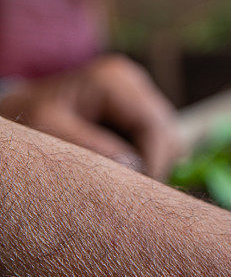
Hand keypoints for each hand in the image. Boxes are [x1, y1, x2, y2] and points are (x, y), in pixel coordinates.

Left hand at [0, 55, 181, 178]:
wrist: (17, 116)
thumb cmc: (26, 122)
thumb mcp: (50, 133)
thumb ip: (94, 150)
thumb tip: (137, 169)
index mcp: (113, 80)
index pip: (155, 127)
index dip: (154, 164)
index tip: (138, 197)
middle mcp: (133, 81)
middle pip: (167, 134)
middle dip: (152, 165)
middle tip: (127, 193)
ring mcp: (138, 94)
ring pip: (168, 141)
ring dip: (150, 164)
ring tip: (120, 179)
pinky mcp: (139, 110)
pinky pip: (159, 142)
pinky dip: (146, 159)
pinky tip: (121, 167)